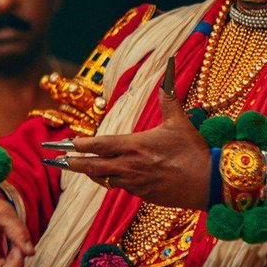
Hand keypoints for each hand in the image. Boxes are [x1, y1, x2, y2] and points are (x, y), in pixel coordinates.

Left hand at [53, 88, 211, 208]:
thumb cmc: (194, 152)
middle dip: (73, 164)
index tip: (66, 144)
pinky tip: (110, 178)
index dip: (80, 145)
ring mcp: (136, 183)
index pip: (100, 145)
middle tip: (56, 161)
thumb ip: (168, 99)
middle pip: (93, 167)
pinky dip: (112, 181)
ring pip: (105, 179)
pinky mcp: (144, 195)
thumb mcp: (179, 122)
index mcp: (135, 145)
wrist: (209, 183)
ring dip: (91, 173)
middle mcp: (131, 166)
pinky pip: (121, 188)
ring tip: (80, 168)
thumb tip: (167, 71)